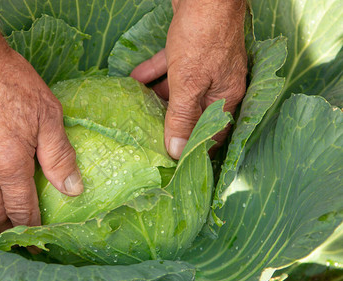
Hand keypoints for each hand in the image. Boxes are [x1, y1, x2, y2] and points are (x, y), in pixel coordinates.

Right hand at [0, 46, 82, 233]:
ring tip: (5, 216)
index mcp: (9, 166)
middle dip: (9, 229)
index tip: (38, 243)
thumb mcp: (48, 117)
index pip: (22, 210)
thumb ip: (60, 157)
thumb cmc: (12, 84)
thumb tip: (73, 189)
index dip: (33, 229)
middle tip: (21, 237)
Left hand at [131, 0, 246, 158]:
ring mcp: (204, 65)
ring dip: (160, 99)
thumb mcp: (189, 83)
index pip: (212, 133)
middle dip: (173, 124)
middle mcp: (218, 83)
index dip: (195, 148)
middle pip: (193, 112)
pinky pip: (170, 68)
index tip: (175, 161)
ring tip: (139, 111)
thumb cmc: (202, 38)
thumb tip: (176, 152)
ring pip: (180, 90)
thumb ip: (182, 117)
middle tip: (151, 138)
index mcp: (226, 96)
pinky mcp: (189, 49)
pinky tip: (135, 78)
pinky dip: (154, 74)